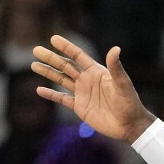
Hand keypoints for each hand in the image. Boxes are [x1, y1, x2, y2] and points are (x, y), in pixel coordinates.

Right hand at [31, 36, 156, 142]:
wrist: (130, 125)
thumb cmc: (130, 103)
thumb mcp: (123, 84)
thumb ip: (116, 67)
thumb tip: (115, 48)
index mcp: (97, 72)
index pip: (79, 56)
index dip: (67, 47)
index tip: (53, 38)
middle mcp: (88, 80)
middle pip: (66, 66)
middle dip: (51, 58)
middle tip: (35, 49)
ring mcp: (83, 93)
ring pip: (61, 80)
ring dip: (48, 72)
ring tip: (34, 65)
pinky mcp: (80, 107)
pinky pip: (62, 99)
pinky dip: (51, 95)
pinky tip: (39, 90)